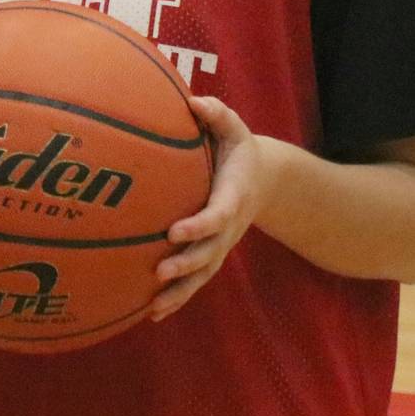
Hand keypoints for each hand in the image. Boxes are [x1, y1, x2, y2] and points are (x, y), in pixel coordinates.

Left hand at [151, 95, 266, 321]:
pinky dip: (178, 298)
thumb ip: (217, 114)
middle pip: (209, 252)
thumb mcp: (234, 127)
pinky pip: (195, 280)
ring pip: (201, 273)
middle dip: (186, 263)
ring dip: (180, 291)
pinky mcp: (211, 253)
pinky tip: (152, 314)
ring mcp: (221, 244)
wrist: (262, 178)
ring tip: (154, 306)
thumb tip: (195, 101)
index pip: (217, 215)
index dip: (199, 226)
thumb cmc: (237, 148)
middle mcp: (228, 226)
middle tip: (160, 270)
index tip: (174, 231)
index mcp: (232, 196)